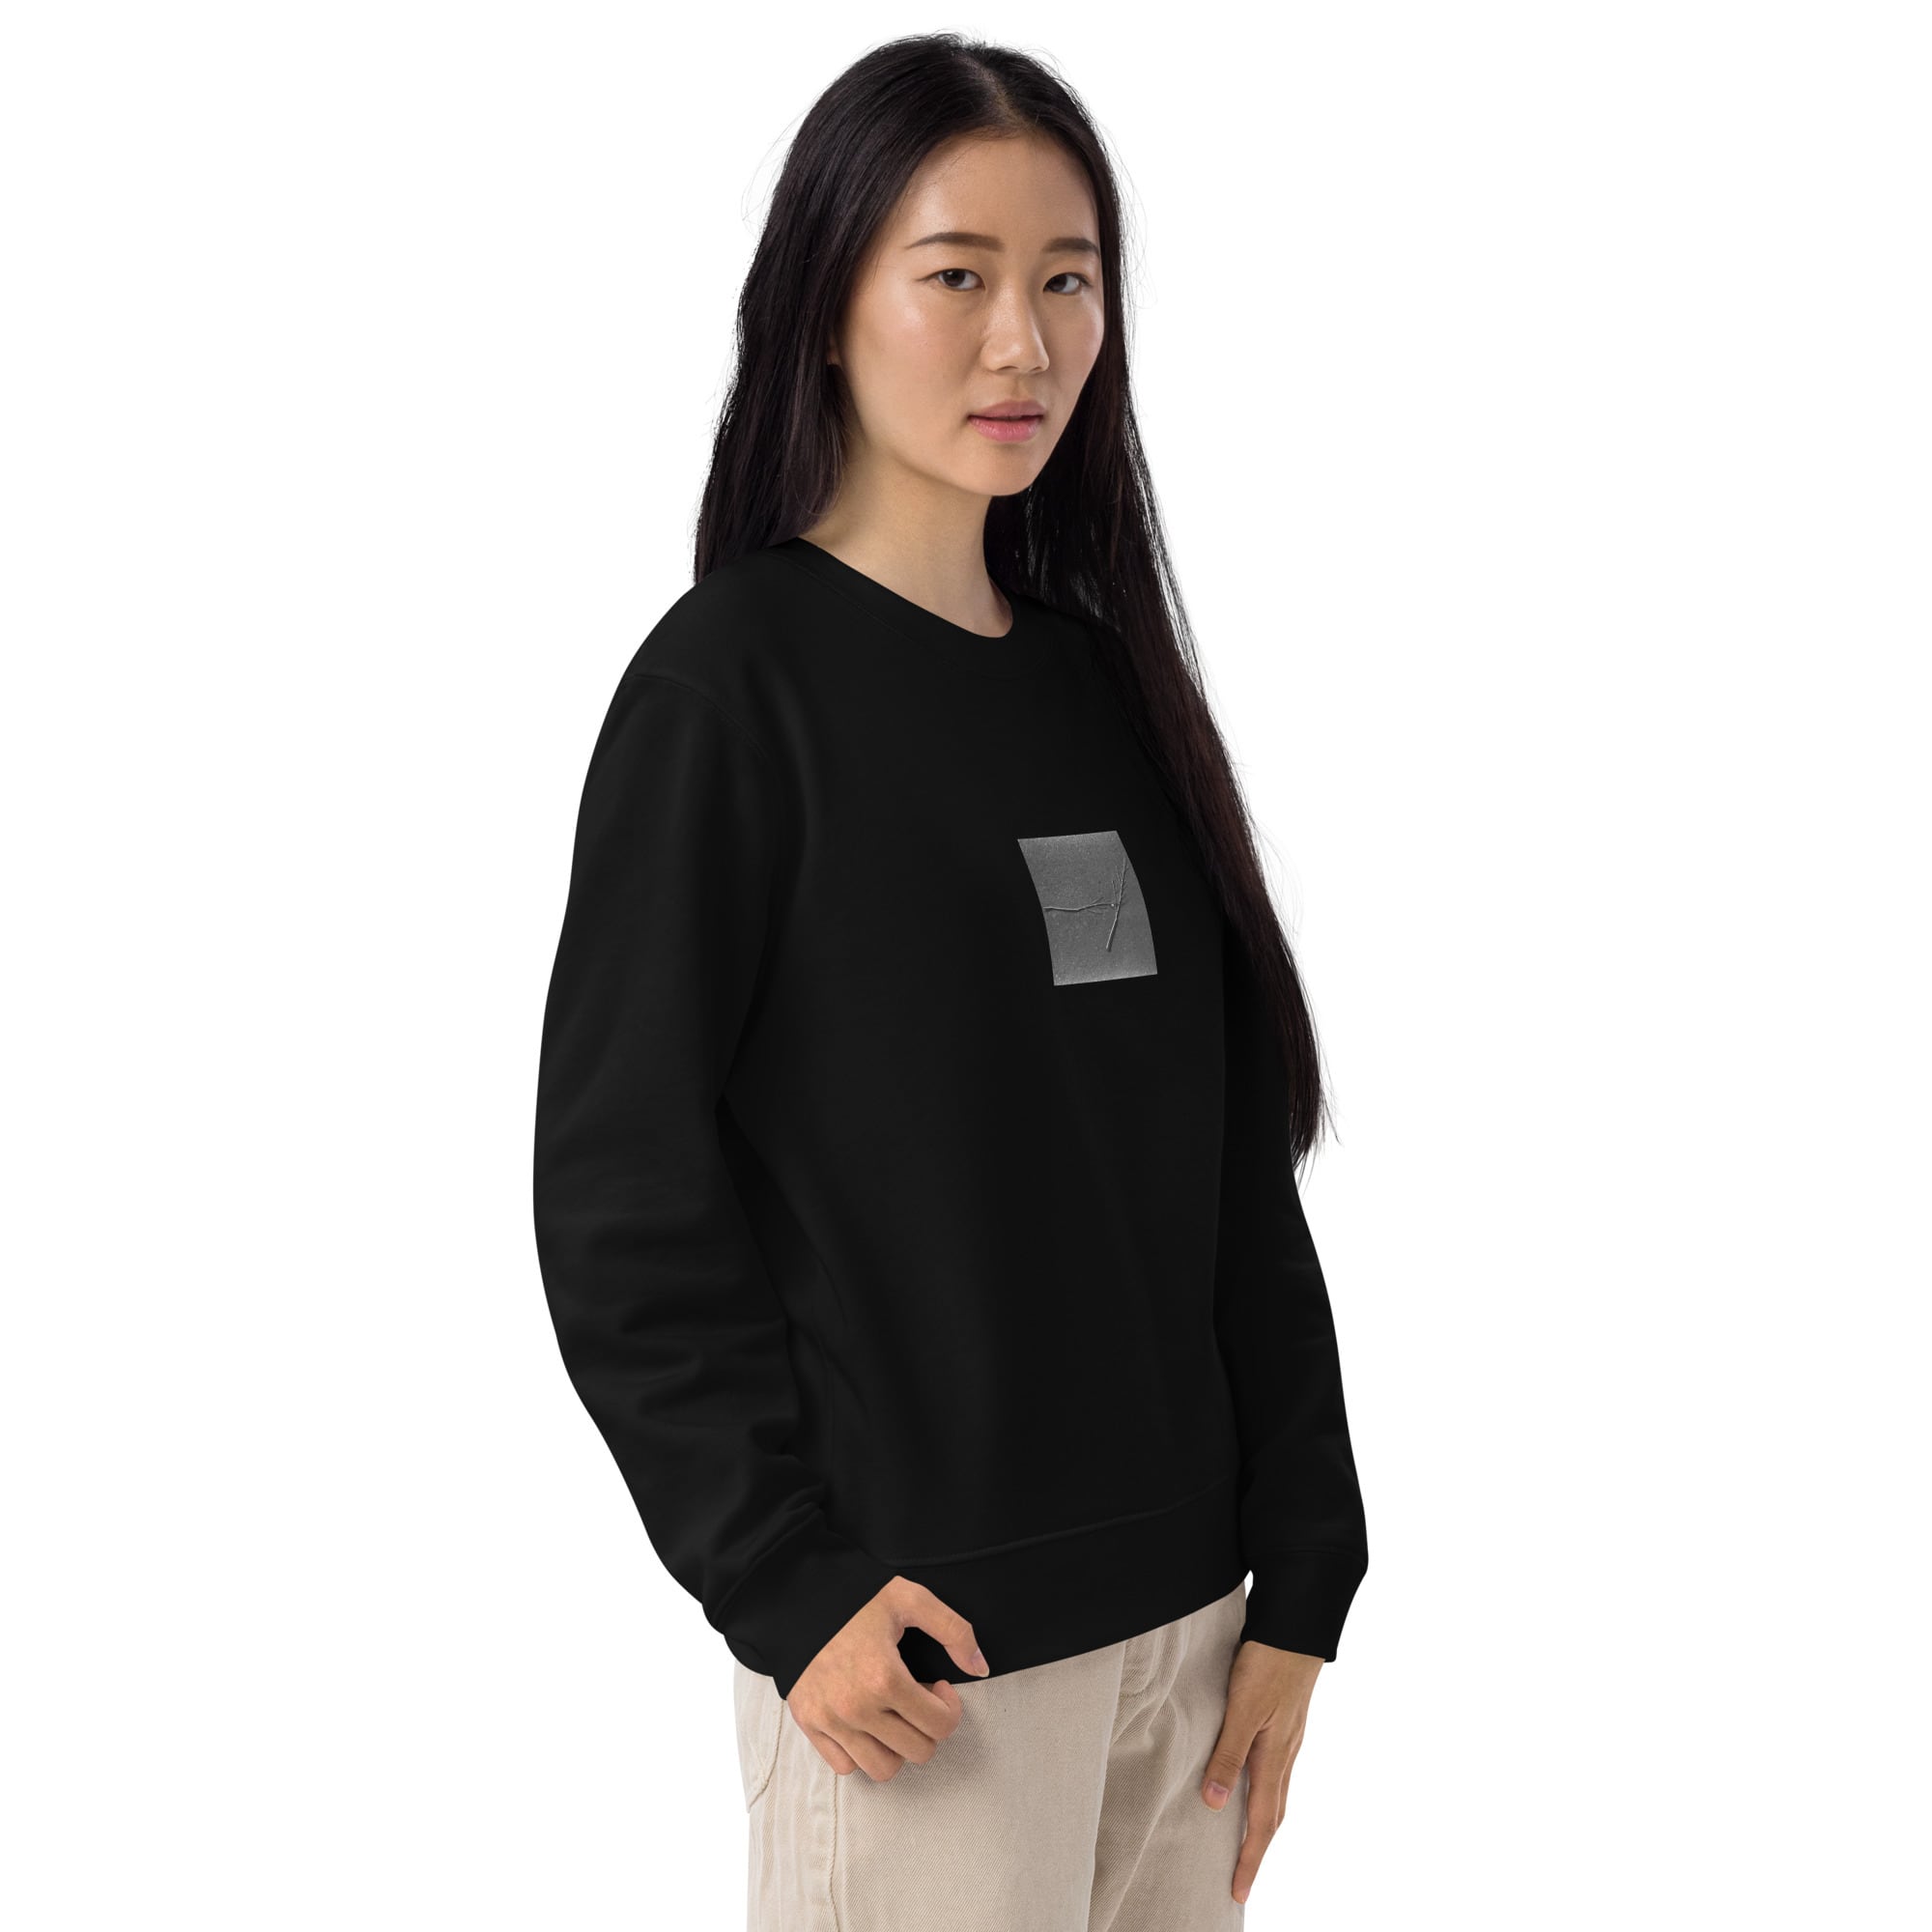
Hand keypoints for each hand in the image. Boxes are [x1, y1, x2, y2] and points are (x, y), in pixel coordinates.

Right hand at [786, 1575, 991, 1781]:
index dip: (950, 1706)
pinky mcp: (809, 1724)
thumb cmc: (855, 1596)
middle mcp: (856, 1708)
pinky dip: (861, 1752)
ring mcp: (830, 1720)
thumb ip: (954, 1630)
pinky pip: (845, 1766)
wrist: (796, 1594)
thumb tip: (980, 1668)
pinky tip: (866, 1720)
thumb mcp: (910, 1598)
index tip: (938, 1685)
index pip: (941, 1725)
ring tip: (892, 1713)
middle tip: (916, 1696)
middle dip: (927, 1726)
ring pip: (883, 1769)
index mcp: (885, 1677)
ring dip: (897, 1746)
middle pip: (918, 1752)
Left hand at [1201, 1638, 1323, 1905]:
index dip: (1249, 1859)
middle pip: (1274, 1816)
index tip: (1237, 1891)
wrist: (1296, 1629)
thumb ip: (1228, 1754)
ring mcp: (1288, 1740)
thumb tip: (1217, 1804)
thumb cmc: (1268, 1664)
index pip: (1262, 1822)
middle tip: (1240, 1880)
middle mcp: (1285, 1755)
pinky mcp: (1285, 1724)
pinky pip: (1276, 1773)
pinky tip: (1253, 1787)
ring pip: (1277, 1794)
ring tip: (1246, 1845)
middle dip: (1257, 1851)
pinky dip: (1265, 1794)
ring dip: (1262, 1825)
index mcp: (1274, 1758)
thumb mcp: (1243, 1708)